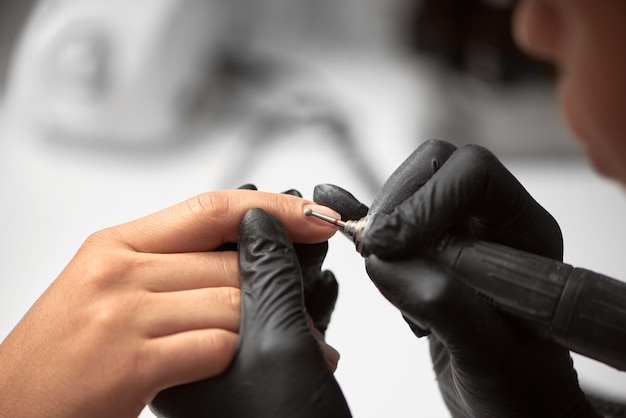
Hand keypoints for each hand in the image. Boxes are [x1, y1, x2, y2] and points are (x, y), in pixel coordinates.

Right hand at [0, 190, 338, 417]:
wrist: (12, 409)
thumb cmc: (63, 355)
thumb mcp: (109, 289)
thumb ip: (169, 264)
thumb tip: (243, 247)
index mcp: (116, 244)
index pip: (211, 208)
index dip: (272, 209)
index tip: (315, 216)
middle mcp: (117, 270)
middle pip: (230, 263)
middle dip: (274, 290)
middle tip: (304, 307)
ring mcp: (122, 314)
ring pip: (231, 303)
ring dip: (269, 329)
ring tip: (290, 347)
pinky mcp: (130, 363)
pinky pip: (216, 346)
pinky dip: (240, 359)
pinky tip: (247, 372)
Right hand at [315, 140, 598, 416]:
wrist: (507, 405)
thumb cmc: (521, 386)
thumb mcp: (492, 352)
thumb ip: (443, 302)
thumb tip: (384, 262)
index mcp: (523, 230)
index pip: (474, 174)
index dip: (428, 199)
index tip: (393, 245)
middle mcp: (489, 223)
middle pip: (435, 167)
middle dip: (396, 203)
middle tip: (374, 249)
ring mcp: (455, 236)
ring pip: (405, 191)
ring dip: (379, 224)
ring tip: (380, 268)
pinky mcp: (424, 254)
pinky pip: (387, 222)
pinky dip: (359, 220)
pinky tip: (337, 216)